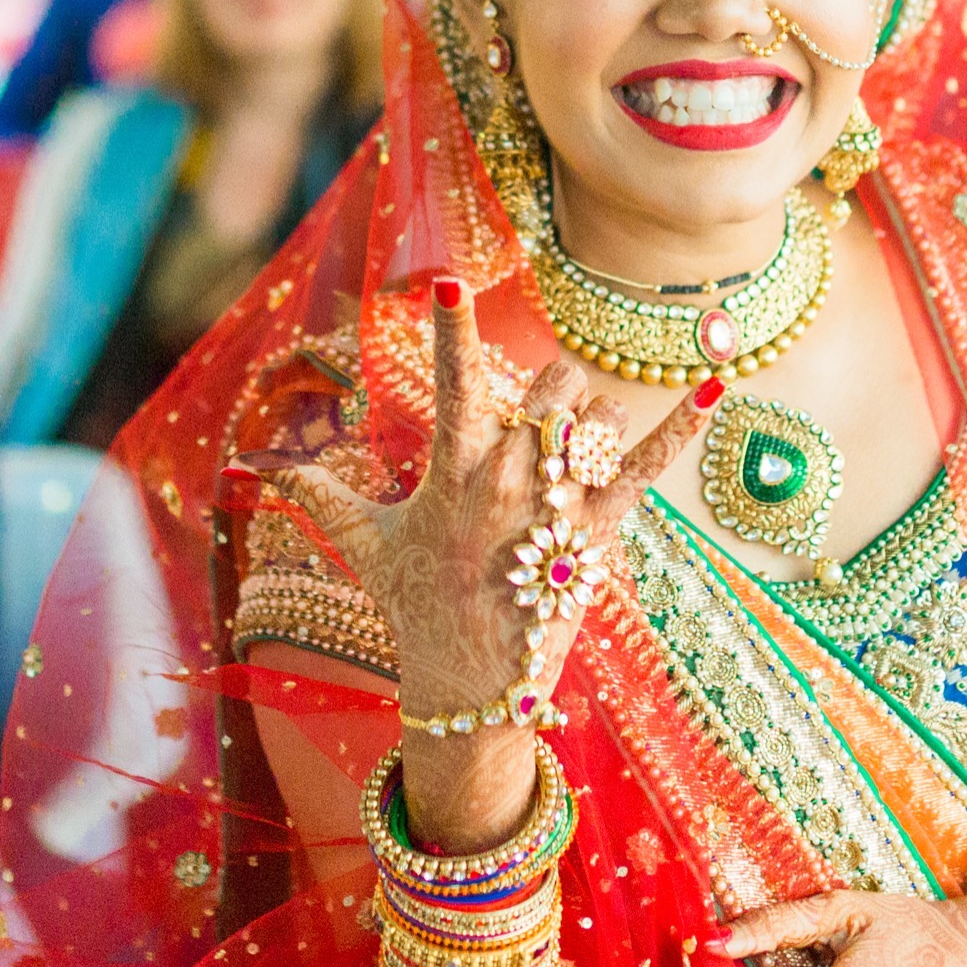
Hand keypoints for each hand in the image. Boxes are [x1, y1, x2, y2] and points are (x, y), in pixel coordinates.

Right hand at [268, 277, 714, 837]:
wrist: (468, 684)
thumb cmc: (415, 604)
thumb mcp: (364, 543)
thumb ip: (316, 493)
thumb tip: (250, 466)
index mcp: (452, 472)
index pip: (451, 384)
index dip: (450, 333)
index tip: (446, 283)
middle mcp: (508, 482)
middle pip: (550, 391)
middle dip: (550, 395)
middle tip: (533, 435)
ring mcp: (559, 509)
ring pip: (598, 422)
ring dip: (593, 427)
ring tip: (568, 466)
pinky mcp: (600, 536)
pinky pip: (648, 469)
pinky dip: (684, 427)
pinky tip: (717, 386)